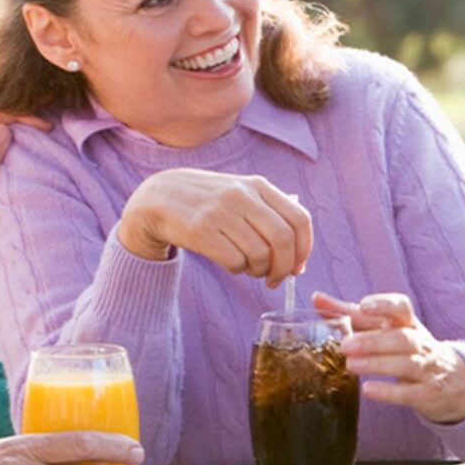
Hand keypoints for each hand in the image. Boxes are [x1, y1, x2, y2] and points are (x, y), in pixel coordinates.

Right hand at [117, 170, 310, 285]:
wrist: (160, 197)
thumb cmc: (210, 203)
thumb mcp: (242, 194)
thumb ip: (271, 216)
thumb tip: (298, 259)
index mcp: (259, 185)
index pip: (299, 220)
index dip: (304, 249)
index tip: (298, 266)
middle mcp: (242, 196)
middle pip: (283, 240)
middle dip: (284, 268)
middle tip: (275, 279)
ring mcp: (221, 212)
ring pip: (260, 254)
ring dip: (259, 271)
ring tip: (250, 269)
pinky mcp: (201, 230)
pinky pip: (235, 261)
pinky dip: (238, 270)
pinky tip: (232, 265)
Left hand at [317, 292, 464, 424]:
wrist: (453, 382)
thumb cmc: (411, 350)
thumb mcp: (388, 330)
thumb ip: (353, 316)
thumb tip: (318, 299)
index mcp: (409, 324)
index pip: (403, 307)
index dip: (384, 304)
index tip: (363, 305)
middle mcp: (420, 343)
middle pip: (402, 338)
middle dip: (373, 341)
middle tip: (345, 345)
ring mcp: (426, 369)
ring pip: (406, 363)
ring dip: (378, 363)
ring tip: (351, 365)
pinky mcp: (426, 394)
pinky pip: (409, 392)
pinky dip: (389, 391)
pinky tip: (368, 390)